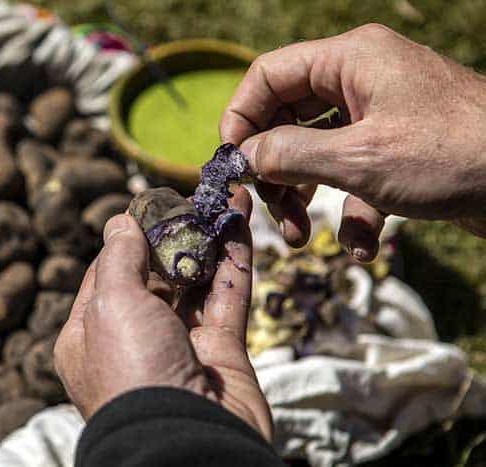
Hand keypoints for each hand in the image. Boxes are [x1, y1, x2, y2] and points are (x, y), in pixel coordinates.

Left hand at [54, 187, 272, 440]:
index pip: (107, 275)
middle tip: (193, 198)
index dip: (128, 238)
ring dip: (211, 240)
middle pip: (155, 277)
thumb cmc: (133, 370)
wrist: (187, 442)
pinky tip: (241, 224)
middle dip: (175, 236)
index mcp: (91, 336)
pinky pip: (228, 298)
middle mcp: (134, 340)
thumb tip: (119, 222)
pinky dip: (235, 262)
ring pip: (196, 283)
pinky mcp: (222, 354)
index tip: (150, 206)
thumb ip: (118, 259)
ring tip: (226, 199)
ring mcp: (181, 347)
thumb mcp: (110, 305)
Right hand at [220, 23, 485, 260]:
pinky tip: (362, 244)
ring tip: (302, 238)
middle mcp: (360, 82)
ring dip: (303, 198)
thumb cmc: (453, 157)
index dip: (241, 117)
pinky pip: (351, 177)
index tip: (232, 163)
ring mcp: (379, 118)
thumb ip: (289, 154)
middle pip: (287, 119)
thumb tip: (243, 157)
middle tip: (269, 209)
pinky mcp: (395, 153)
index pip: (268, 76)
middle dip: (274, 171)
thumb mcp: (357, 159)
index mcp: (350, 61)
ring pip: (314, 153)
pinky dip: (350, 213)